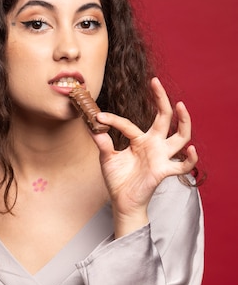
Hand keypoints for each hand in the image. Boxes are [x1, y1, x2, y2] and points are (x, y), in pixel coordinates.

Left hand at [93, 77, 197, 236]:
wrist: (122, 201)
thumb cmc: (117, 179)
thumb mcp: (107, 158)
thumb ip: (102, 143)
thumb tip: (93, 126)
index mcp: (139, 140)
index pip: (128, 123)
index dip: (113, 120)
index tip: (99, 116)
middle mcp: (153, 145)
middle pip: (163, 118)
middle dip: (161, 99)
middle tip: (155, 82)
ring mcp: (160, 157)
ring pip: (181, 136)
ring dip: (184, 122)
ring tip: (181, 106)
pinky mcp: (164, 171)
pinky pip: (182, 165)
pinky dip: (190, 159)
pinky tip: (191, 149)